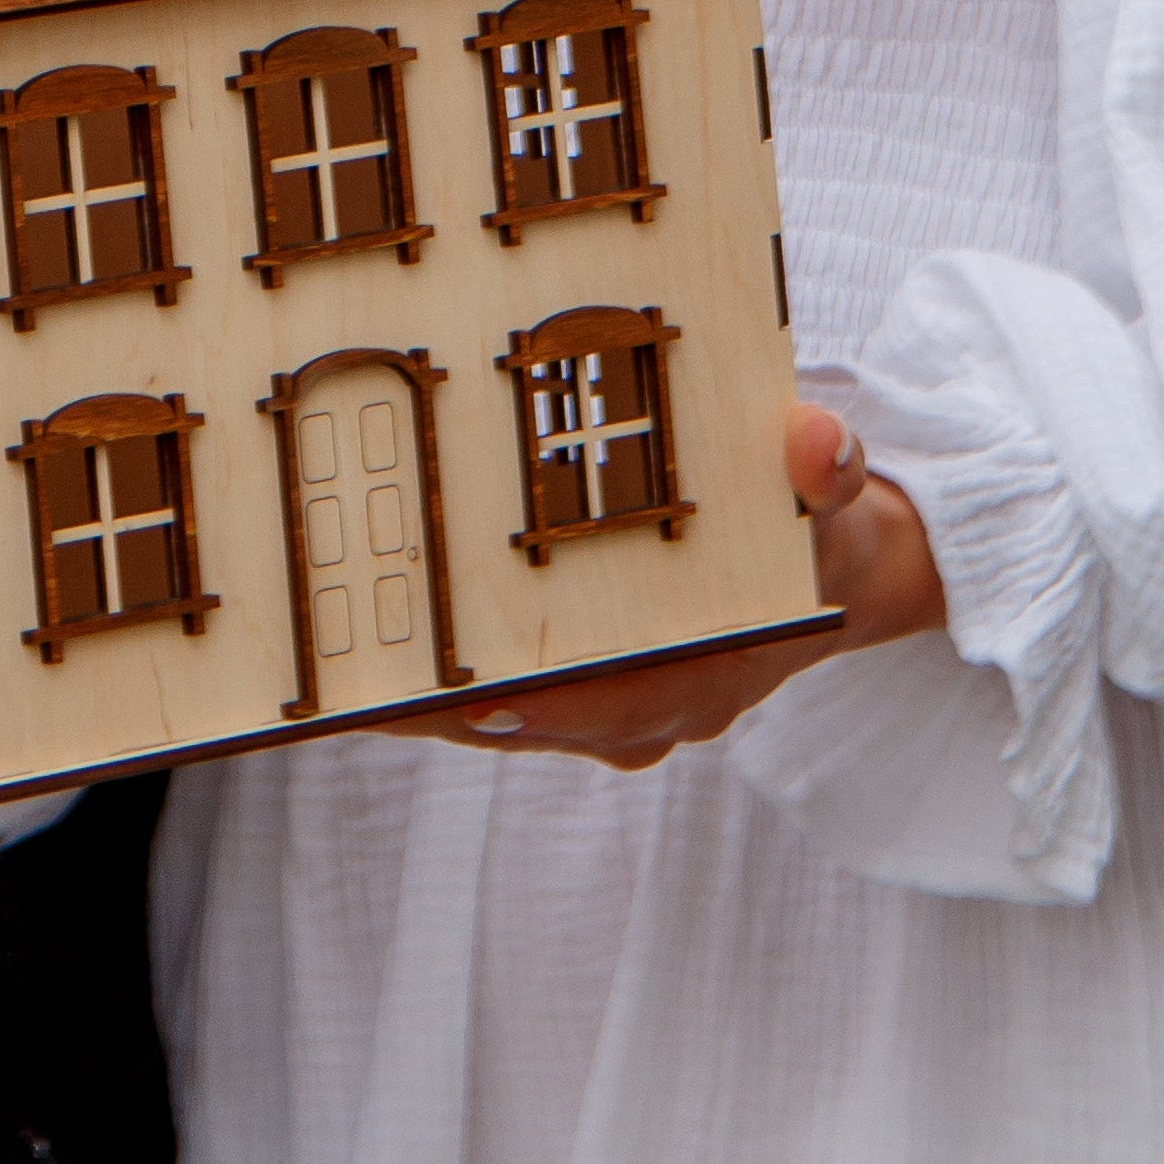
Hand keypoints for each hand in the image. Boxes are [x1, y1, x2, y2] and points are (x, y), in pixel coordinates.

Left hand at [379, 404, 942, 772]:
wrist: (824, 570)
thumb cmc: (811, 525)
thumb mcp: (831, 493)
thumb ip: (825, 469)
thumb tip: (818, 442)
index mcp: (715, 669)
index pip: (624, 704)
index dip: (551, 706)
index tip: (476, 698)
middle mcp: (655, 707)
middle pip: (542, 720)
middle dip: (451, 706)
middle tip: (356, 688)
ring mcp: (613, 709)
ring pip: (508, 717)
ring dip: (427, 702)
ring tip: (331, 678)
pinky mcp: (579, 695)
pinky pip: (502, 698)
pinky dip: (442, 681)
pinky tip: (365, 655)